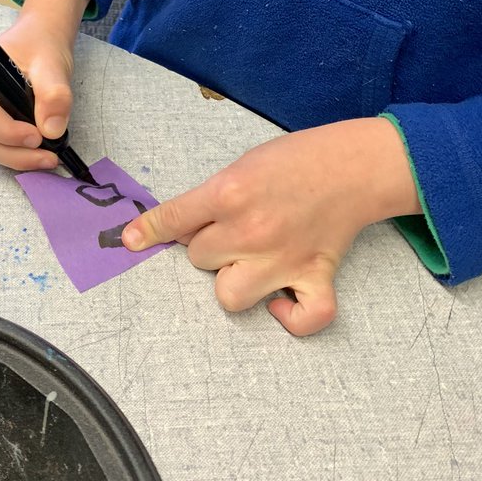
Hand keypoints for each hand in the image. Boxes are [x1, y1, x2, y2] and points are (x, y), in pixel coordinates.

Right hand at [0, 0, 88, 170]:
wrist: (41, 42)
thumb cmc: (39, 46)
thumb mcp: (51, 63)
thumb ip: (53, 93)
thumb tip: (52, 130)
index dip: (6, 131)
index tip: (38, 137)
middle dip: (15, 153)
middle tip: (49, 157)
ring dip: (19, 159)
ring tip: (50, 158)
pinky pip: (0, 147)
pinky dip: (20, 155)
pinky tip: (43, 153)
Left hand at [122, 118, 420, 335]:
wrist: (353, 165)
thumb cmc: (294, 160)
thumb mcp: (241, 165)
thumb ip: (209, 197)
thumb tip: (176, 228)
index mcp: (228, 192)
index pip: (174, 219)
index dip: (147, 231)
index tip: (128, 242)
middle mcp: (251, 229)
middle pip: (197, 260)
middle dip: (209, 246)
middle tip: (235, 228)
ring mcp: (284, 258)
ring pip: (229, 296)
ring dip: (234, 280)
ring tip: (251, 261)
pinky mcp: (316, 276)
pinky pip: (301, 320)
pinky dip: (291, 317)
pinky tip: (283, 298)